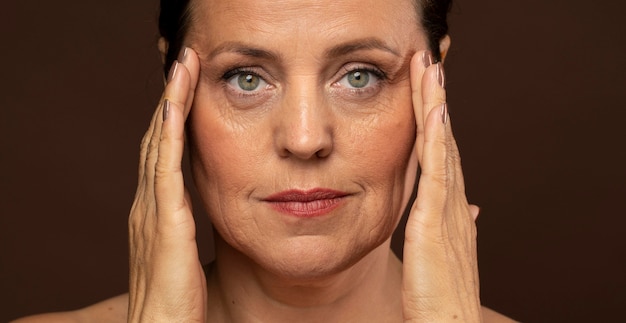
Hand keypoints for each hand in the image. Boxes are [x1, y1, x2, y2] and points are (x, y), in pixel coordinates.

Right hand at [127, 47, 204, 321]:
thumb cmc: (175, 296)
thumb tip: (192, 207)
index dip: (172, 114)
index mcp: (154, 207)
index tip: (186, 83)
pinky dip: (168, 136)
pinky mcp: (164, 223)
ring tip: (181, 67)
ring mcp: (152, 210)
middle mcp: (148, 202)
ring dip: (170, 103)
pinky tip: (174, 110)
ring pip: (159, 144)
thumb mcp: (179, 250)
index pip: (163, 150)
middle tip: (183, 60)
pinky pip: (166, 170)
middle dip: (170, 96)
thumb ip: (182, 224)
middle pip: (157, 137)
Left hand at [402, 51, 482, 321]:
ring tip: (431, 70)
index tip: (427, 87)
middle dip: (435, 100)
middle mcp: (453, 200)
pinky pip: (438, 175)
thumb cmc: (442, 292)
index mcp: (451, 205)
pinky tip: (435, 116)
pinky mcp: (436, 222)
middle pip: (443, 140)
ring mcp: (447, 209)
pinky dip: (437, 143)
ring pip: (442, 148)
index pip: (442, 152)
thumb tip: (473, 207)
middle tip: (429, 62)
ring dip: (436, 108)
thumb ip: (457, 223)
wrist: (448, 322)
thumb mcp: (448, 249)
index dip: (435, 118)